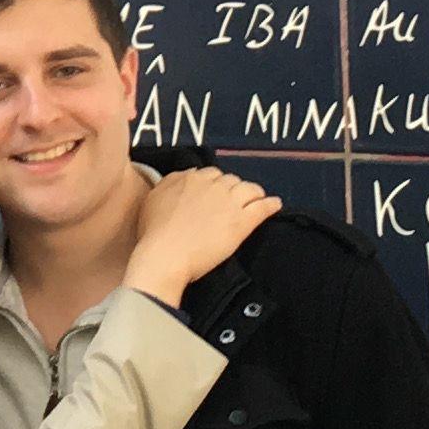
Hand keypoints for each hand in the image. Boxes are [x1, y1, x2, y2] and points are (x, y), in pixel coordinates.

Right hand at [126, 167, 278, 305]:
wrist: (166, 254)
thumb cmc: (154, 232)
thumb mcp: (153, 198)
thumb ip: (169, 184)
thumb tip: (184, 178)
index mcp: (189, 178)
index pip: (210, 174)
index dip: (215, 185)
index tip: (215, 195)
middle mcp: (211, 185)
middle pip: (231, 180)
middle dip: (233, 189)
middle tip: (232, 202)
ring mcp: (229, 202)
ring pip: (249, 189)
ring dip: (254, 193)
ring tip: (257, 199)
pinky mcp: (242, 222)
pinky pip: (262, 207)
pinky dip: (270, 205)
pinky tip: (275, 205)